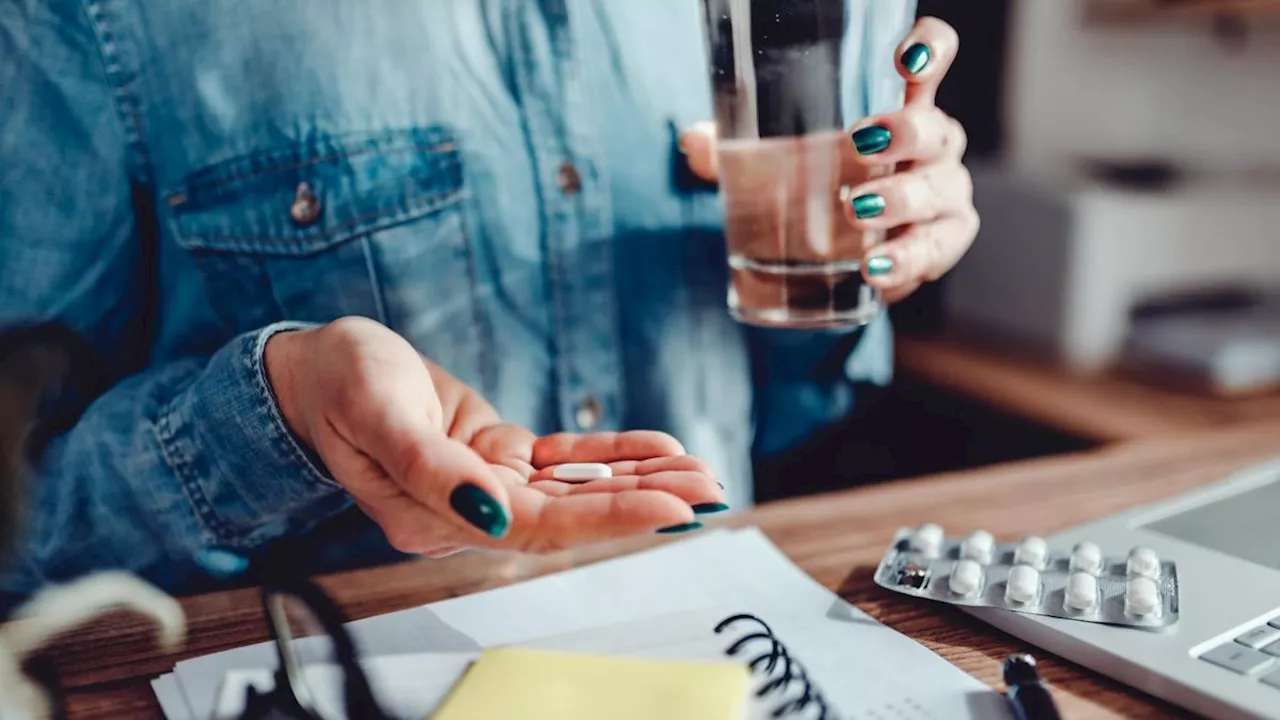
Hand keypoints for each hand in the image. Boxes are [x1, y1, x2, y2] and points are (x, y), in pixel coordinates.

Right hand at [265, 317, 722, 555]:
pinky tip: (658, 450)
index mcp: (432, 517)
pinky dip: (612, 455)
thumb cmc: (337, 384)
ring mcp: (485, 485)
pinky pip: (564, 460)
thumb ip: (430, 469)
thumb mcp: (375, 412)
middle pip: (568, 514)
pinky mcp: (497, 456)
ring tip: (702, 472)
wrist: (318, 367)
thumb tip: (491, 513)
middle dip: (641, 502)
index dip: (605, 518)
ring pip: (574, 488)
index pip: (534, 528)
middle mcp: (466, 511)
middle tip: (709, 491)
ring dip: (639, 479)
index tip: (670, 507)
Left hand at [680, 17, 976, 303]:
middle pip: (937, 129)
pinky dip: (905, 260)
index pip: (933, 59)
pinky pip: (935, 251)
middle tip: (861, 142)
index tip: (906, 55)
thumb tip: (692, 141)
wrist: (838, 265)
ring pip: (942, 191)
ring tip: (856, 210)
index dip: (931, 48)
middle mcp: (934, 148)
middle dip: (906, 132)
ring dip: (902, 200)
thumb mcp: (775, 169)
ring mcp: (945, 197)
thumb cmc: (816, 195)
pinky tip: (873, 268)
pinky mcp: (941, 246)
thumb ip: (735, 153)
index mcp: (901, 110)